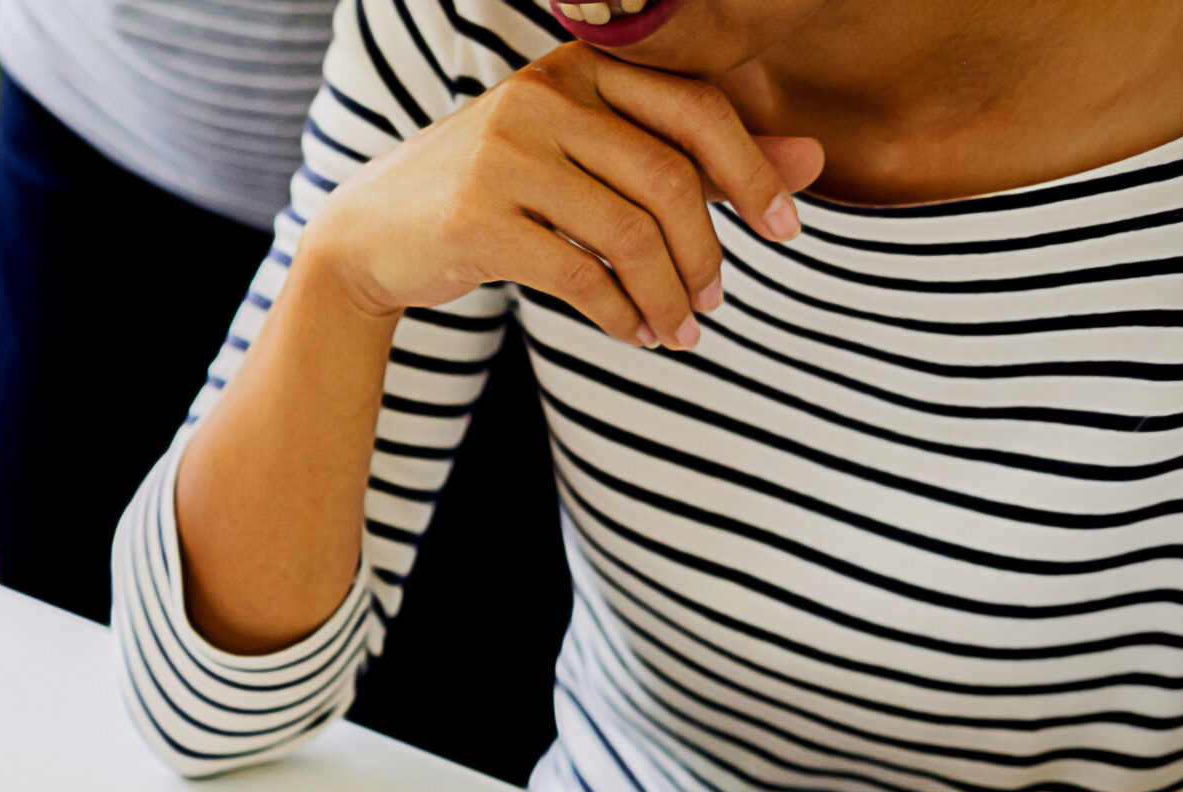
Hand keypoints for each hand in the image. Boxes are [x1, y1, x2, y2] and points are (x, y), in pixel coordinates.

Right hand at [307, 43, 825, 349]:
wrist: (368, 237)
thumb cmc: (492, 196)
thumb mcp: (587, 159)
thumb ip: (693, 154)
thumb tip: (814, 160)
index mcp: (579, 68)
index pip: (694, 109)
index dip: (753, 171)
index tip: (784, 230)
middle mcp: (543, 97)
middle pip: (667, 177)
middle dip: (708, 250)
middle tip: (720, 299)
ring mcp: (504, 157)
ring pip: (627, 233)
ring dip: (668, 294)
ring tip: (681, 330)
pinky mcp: (476, 221)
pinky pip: (578, 275)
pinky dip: (620, 314)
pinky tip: (635, 333)